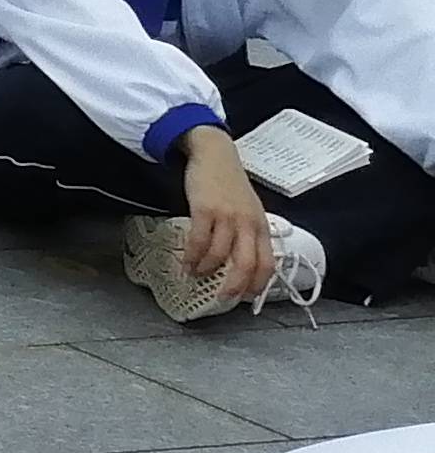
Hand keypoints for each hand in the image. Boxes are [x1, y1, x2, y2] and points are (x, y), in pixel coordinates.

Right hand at [178, 124, 275, 303]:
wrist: (215, 155)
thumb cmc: (230, 185)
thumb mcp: (248, 210)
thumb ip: (248, 234)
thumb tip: (241, 263)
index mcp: (261, 227)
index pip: (267, 264)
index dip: (257, 285)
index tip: (245, 297)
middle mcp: (248, 224)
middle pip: (247, 264)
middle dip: (234, 285)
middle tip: (221, 297)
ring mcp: (227, 217)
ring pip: (220, 255)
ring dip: (206, 270)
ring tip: (196, 275)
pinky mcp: (205, 209)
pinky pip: (198, 240)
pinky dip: (191, 256)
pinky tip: (186, 262)